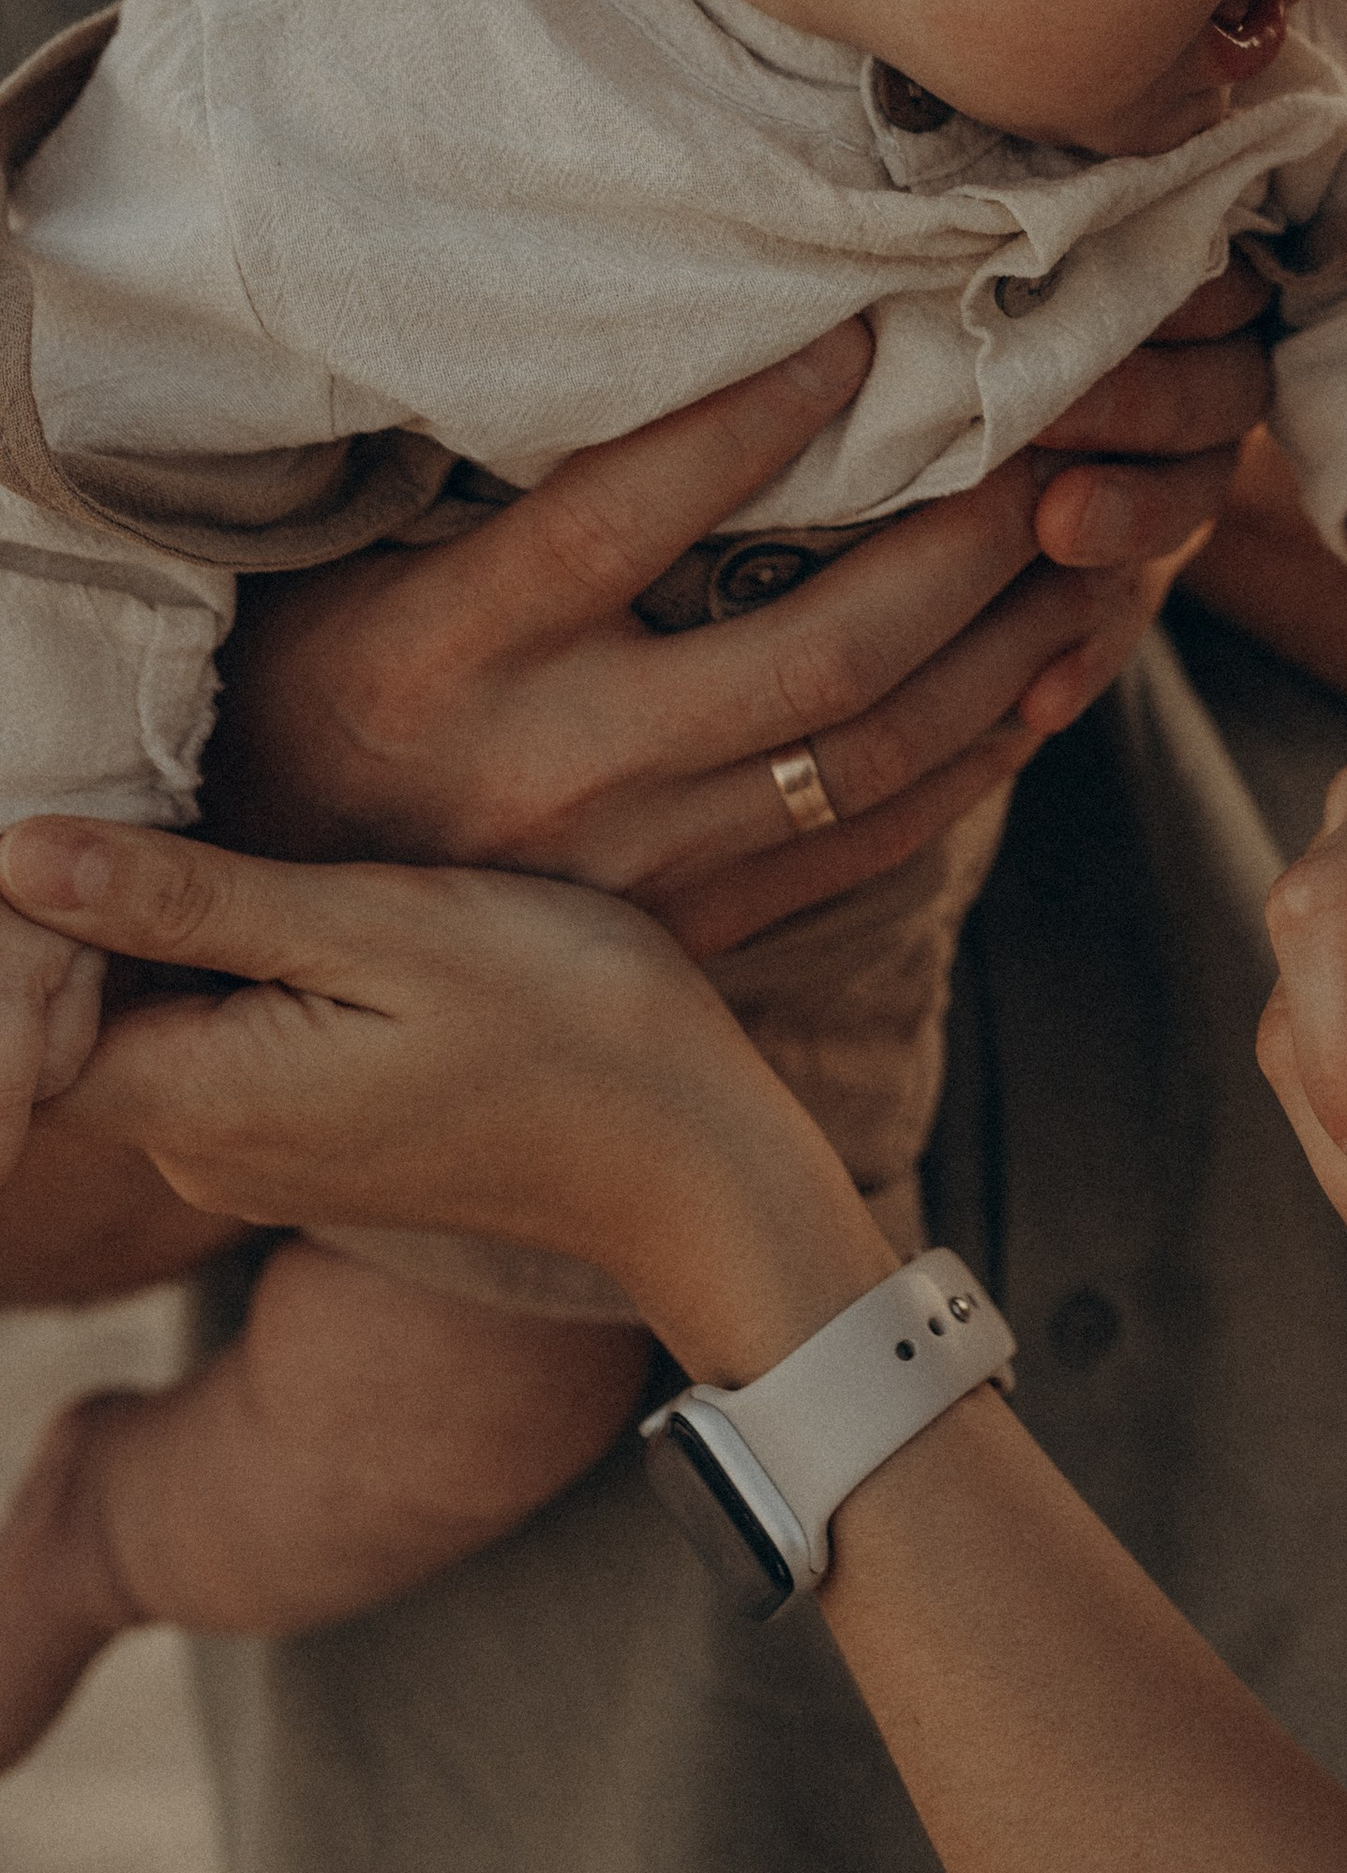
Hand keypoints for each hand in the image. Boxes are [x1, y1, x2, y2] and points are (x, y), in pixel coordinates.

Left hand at [0, 820, 889, 1371]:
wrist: (687, 1159)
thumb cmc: (564, 1021)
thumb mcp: (383, 928)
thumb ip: (195, 902)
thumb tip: (19, 855)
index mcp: (203, 1100)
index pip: (26, 1004)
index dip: (43, 897)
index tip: (124, 791)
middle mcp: (202, 1152)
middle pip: (78, 1013)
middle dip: (104, 902)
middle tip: (189, 780)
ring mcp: (255, 1159)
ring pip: (149, 1023)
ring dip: (174, 929)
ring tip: (264, 836)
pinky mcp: (308, 1146)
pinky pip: (219, 1047)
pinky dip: (235, 968)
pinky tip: (311, 906)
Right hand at [207, 286, 1261, 962]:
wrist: (263, 933)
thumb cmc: (305, 690)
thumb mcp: (346, 565)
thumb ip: (483, 472)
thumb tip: (637, 306)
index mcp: (448, 652)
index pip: (622, 518)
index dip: (755, 421)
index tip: (865, 332)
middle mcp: (554, 769)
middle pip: (815, 653)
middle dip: (964, 539)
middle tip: (1054, 432)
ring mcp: (634, 871)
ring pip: (875, 755)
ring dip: (1010, 643)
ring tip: (1097, 538)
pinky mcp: (689, 935)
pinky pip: (871, 843)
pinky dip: (981, 755)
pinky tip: (1050, 670)